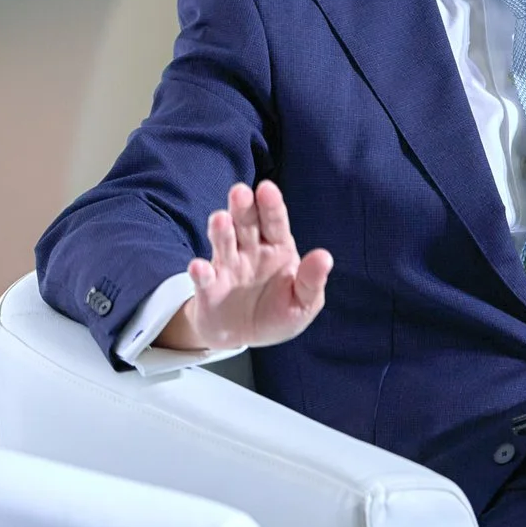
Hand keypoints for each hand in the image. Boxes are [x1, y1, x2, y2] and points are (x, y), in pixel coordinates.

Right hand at [157, 181, 333, 351]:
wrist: (243, 337)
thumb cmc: (278, 313)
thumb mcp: (303, 303)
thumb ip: (311, 281)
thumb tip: (325, 256)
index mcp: (277, 248)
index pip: (275, 222)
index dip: (271, 206)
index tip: (267, 189)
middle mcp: (250, 250)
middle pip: (246, 223)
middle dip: (242, 207)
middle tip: (240, 192)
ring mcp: (227, 266)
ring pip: (223, 242)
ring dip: (221, 230)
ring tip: (220, 219)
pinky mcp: (208, 287)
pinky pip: (203, 277)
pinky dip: (200, 272)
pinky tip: (200, 268)